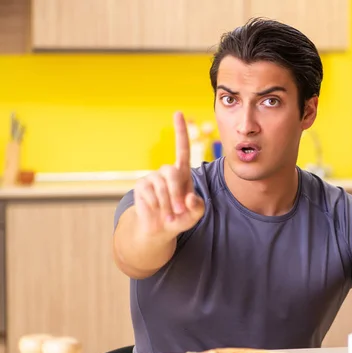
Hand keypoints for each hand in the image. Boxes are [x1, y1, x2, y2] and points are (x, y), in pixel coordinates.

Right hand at [133, 111, 204, 236]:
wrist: (160, 228)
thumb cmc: (181, 217)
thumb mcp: (195, 214)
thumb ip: (197, 206)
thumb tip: (188, 197)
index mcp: (182, 173)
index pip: (182, 148)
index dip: (180, 130)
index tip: (178, 112)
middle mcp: (167, 171)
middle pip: (172, 172)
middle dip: (176, 193)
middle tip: (178, 210)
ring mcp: (152, 177)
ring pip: (161, 186)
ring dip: (166, 204)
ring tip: (169, 215)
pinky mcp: (141, 186)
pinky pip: (149, 194)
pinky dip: (155, 206)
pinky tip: (156, 211)